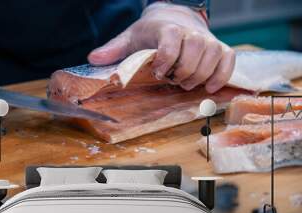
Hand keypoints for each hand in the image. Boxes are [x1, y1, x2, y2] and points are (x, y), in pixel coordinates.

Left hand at [88, 3, 234, 93]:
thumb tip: (92, 59)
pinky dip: (221, 76)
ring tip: (185, 83)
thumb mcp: (131, 38)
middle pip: (194, 54)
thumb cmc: (151, 32)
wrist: (175, 17)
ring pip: (213, 58)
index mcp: (168, 29)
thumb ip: (114, 49)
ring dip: (199, 77)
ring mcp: (209, 40)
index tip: (157, 72)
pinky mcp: (221, 48)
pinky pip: (228, 61)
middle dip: (182, 73)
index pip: (171, 43)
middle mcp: (192, 33)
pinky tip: (208, 87)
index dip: (165, 61)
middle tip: (172, 80)